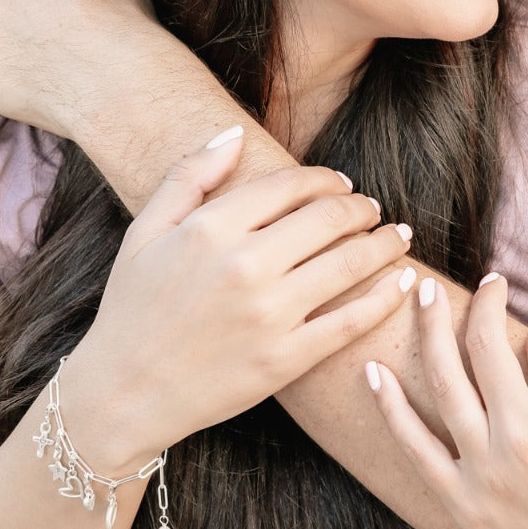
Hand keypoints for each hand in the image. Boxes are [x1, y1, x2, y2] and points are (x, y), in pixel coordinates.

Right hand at [71, 129, 417, 460]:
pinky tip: (404, 282)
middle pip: (329, 218)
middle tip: (372, 209)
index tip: (341, 184)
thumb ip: (187, 177)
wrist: (123, 395)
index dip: (326, 179)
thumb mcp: (143, 233)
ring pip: (350, 263)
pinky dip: (386, 297)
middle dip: (360, 207)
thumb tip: (233, 133)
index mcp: (210, 229)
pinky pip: (352, 320)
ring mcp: (269, 314)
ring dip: (385, 243)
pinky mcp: (287, 359)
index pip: (290, 186)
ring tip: (399, 236)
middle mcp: (244, 265)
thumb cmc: (131, 310)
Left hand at [367, 275, 527, 528]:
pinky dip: (389, 406)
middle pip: (487, 345)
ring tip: (419, 292)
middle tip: (487, 282)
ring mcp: (482, 468)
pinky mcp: (458, 499)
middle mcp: (520, 436)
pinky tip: (372, 370)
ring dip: (428, 328)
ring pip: (444, 379)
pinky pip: (413, 445)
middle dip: (485, 302)